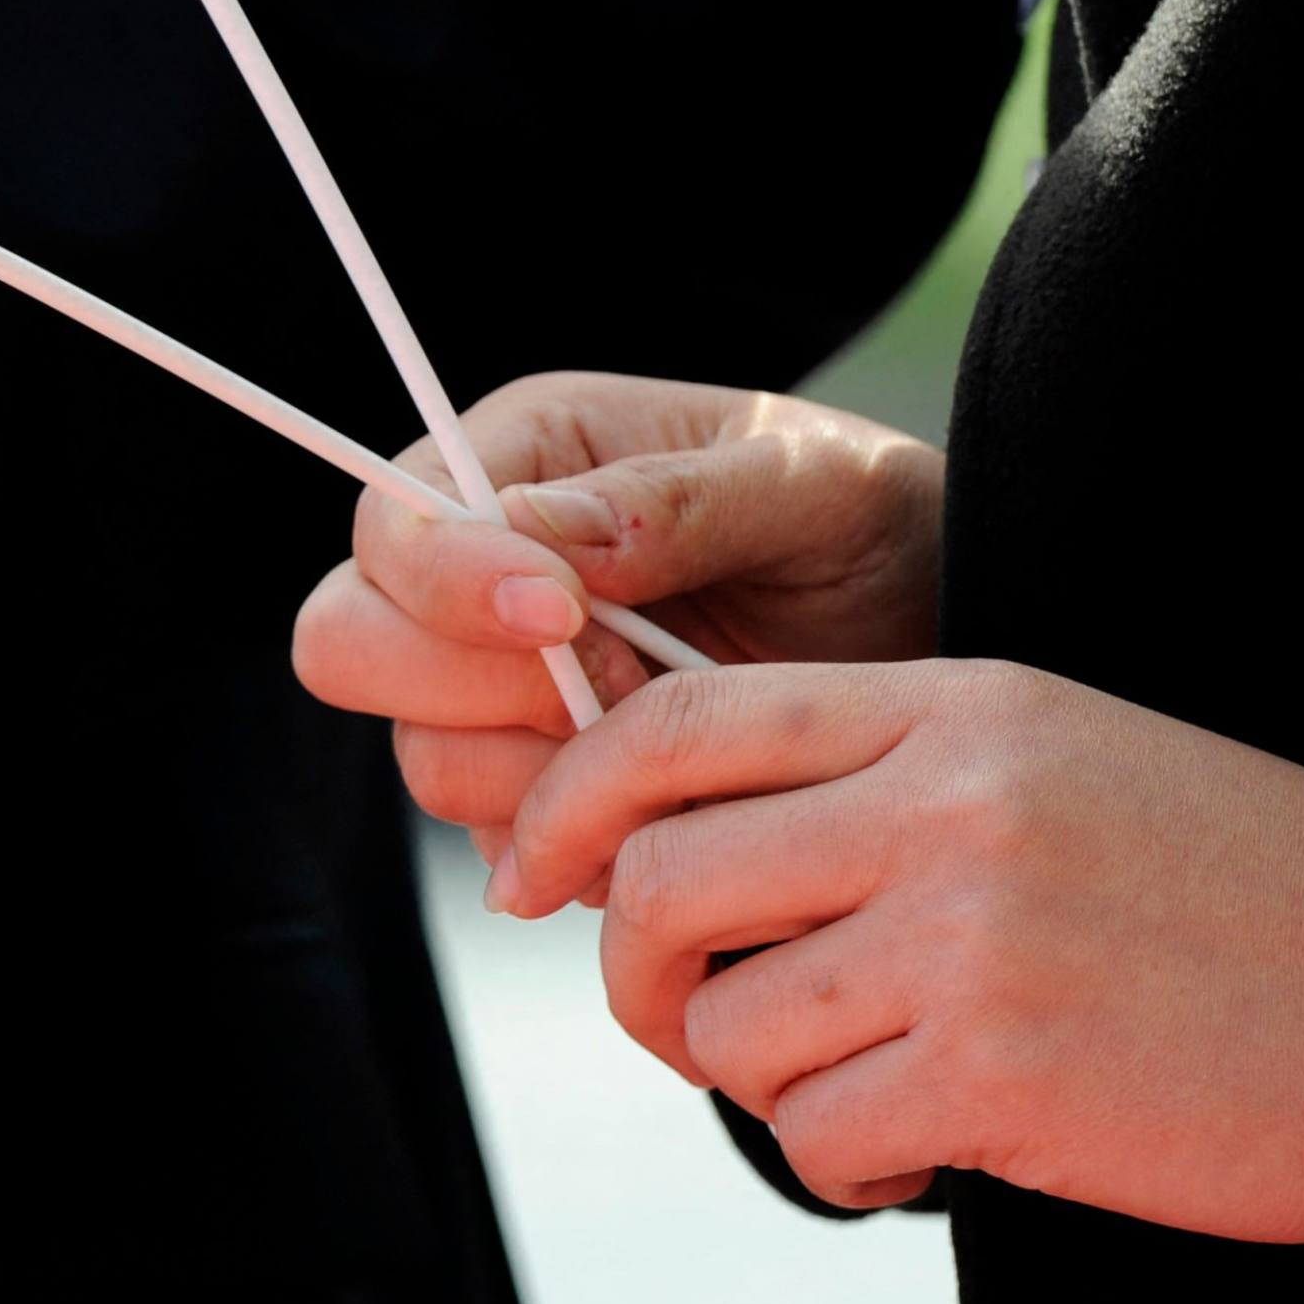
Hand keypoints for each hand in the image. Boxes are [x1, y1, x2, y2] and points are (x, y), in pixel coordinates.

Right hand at [291, 373, 942, 848]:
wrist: (951, 646)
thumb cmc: (884, 532)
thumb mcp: (814, 487)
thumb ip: (676, 500)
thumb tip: (531, 533)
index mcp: (527, 456)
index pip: (393, 524)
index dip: (451, 582)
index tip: (567, 616)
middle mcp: (483, 572)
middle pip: (353, 645)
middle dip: (475, 690)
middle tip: (618, 693)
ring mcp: (501, 691)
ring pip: (428, 760)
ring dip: (547, 778)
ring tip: (678, 754)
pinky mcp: (546, 789)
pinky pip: (505, 844)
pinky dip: (587, 847)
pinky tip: (684, 810)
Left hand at [500, 657, 1303, 1239]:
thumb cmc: (1220, 885)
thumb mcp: (1045, 754)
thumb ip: (869, 768)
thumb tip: (662, 839)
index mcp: (950, 703)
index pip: (676, 719)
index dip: (566, 799)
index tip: (532, 873)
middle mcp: (946, 804)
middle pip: (661, 880)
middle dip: (634, 971)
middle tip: (682, 1017)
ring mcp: (972, 938)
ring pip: (727, 1024)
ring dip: (755, 1079)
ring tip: (852, 1082)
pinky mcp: (1005, 1076)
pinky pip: (818, 1136)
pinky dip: (839, 1162)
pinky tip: (914, 1148)